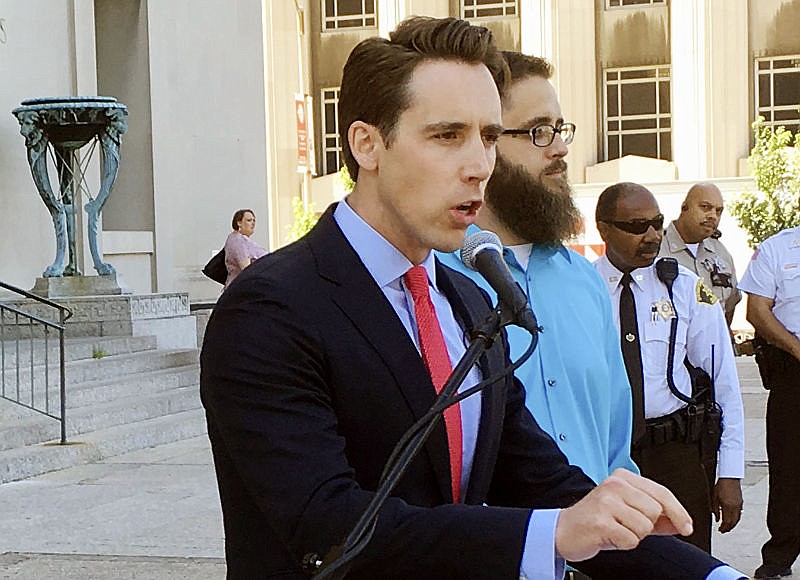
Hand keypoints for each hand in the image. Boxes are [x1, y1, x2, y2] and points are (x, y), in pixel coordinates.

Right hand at [555, 468, 692, 561]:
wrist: (564, 530)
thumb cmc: (596, 520)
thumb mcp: (627, 511)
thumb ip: (656, 515)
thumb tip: (680, 522)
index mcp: (623, 477)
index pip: (662, 493)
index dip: (679, 513)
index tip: (687, 527)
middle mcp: (614, 485)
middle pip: (656, 511)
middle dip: (647, 525)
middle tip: (626, 524)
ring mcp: (606, 502)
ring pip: (645, 527)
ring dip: (634, 536)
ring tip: (617, 530)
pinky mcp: (601, 521)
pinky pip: (631, 540)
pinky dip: (624, 544)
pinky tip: (610, 537)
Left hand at [713, 478, 742, 532]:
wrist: (729, 478)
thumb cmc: (721, 485)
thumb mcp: (714, 498)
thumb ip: (715, 510)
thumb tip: (717, 519)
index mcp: (727, 506)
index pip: (727, 522)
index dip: (724, 528)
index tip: (720, 530)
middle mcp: (735, 507)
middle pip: (733, 522)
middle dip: (728, 528)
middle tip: (723, 531)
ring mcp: (739, 505)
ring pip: (737, 519)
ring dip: (732, 524)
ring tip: (727, 527)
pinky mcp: (741, 503)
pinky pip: (739, 514)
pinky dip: (736, 519)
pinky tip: (732, 519)